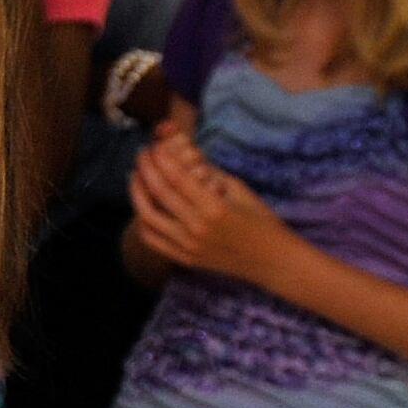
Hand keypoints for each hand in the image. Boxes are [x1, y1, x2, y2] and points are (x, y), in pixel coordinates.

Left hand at [126, 128, 293, 287]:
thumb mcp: (240, 190)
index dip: (161, 159)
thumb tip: (185, 154)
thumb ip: (211, 174)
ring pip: (148, 217)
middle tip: (141, 154)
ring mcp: (188, 246)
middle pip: (159, 193)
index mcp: (214, 207)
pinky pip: (152, 239)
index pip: (177, 178)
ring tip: (135, 176)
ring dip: (137, 193)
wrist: (272, 260)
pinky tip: (141, 205)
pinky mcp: (184, 258)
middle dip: (146, 169)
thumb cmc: (261, 220)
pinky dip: (142, 221)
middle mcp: (197, 228)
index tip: (154, 146)